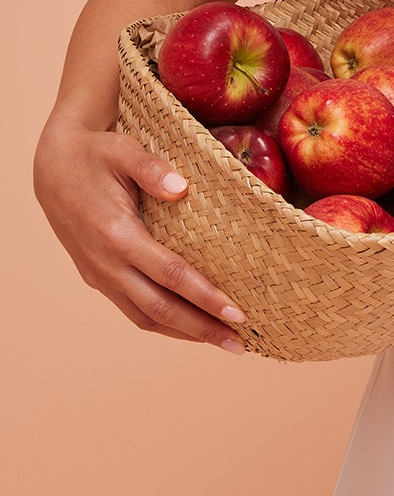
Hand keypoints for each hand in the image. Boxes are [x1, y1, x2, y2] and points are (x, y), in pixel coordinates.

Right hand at [33, 122, 246, 351]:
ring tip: (221, 341)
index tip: (238, 313)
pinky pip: (131, 309)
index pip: (170, 275)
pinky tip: (187, 327)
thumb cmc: (94, 155)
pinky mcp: (96, 278)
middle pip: (159, 309)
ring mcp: (99, 275)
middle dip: (202, 329)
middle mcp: (106, 263)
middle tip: (240, 345)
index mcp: (117, 235)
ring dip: (183, 334)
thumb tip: (182, 188)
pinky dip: (162, 323)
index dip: (205, 298)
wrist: (52, 168)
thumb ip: (152, 169)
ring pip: (143, 317)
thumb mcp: (123, 151)